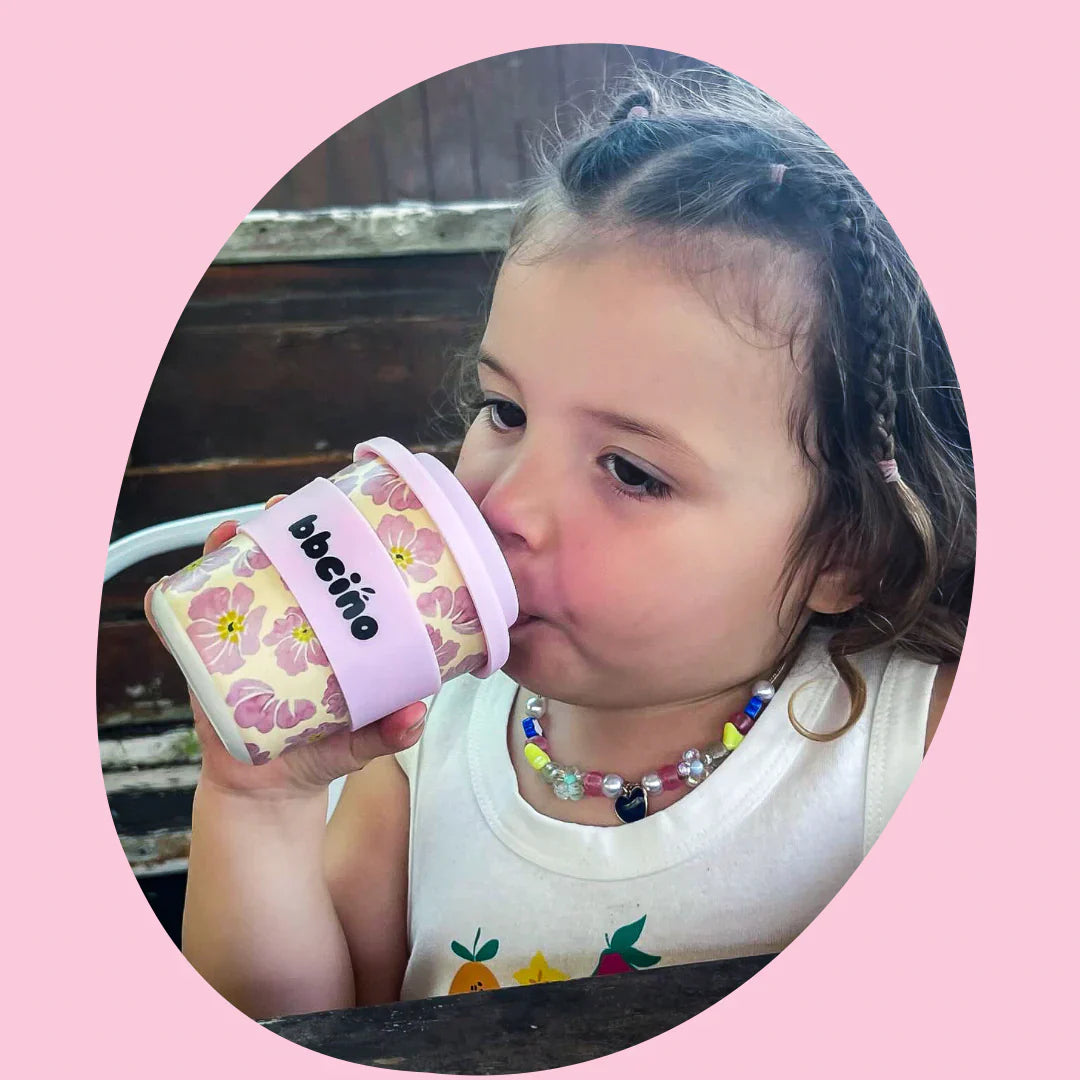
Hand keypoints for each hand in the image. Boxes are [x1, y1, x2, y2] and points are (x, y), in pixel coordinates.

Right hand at [143, 495, 426, 797]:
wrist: (270, 789)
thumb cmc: (324, 751)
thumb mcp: (361, 741)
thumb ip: (389, 732)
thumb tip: (416, 713)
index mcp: (326, 630)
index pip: (329, 573)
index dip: (331, 539)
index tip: (340, 513)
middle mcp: (285, 624)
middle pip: (277, 562)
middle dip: (276, 529)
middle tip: (280, 510)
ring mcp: (243, 639)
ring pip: (229, 581)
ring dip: (225, 550)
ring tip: (229, 534)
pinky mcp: (206, 663)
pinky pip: (181, 628)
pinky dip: (168, 605)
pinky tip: (168, 588)